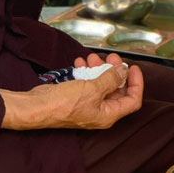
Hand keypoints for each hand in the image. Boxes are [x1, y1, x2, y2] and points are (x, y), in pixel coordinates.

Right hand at [0, 58, 143, 128]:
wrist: (37, 107)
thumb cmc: (63, 104)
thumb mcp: (92, 89)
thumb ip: (110, 79)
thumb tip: (123, 71)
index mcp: (108, 114)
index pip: (132, 100)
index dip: (136, 83)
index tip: (132, 67)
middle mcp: (100, 112)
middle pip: (117, 89)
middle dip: (115, 71)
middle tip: (111, 58)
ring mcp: (88, 105)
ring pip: (101, 84)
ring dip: (99, 68)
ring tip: (92, 57)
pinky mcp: (77, 98)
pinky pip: (87, 83)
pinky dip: (86, 72)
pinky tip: (80, 63)